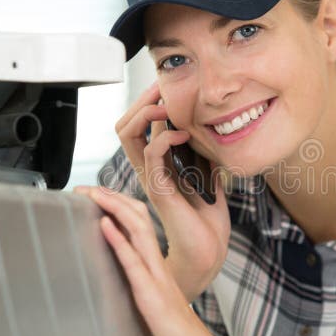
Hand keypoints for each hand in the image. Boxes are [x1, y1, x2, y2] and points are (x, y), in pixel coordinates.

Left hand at [94, 189, 226, 335]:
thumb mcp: (146, 307)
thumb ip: (131, 289)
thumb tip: (108, 283)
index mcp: (155, 267)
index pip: (137, 225)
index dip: (117, 206)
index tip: (94, 194)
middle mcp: (157, 266)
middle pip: (137, 219)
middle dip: (111, 199)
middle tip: (86, 186)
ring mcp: (156, 279)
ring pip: (137, 232)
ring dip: (113, 209)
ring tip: (94, 193)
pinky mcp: (152, 296)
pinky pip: (134, 263)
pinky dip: (118, 241)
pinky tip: (104, 226)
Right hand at [109, 81, 231, 300]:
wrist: (207, 250)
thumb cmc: (206, 216)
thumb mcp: (206, 173)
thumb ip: (201, 151)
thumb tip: (210, 125)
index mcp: (156, 164)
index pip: (137, 125)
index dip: (147, 102)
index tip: (166, 86)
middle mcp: (148, 169)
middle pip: (125, 125)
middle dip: (141, 100)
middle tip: (161, 87)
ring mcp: (151, 178)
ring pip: (128, 135)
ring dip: (146, 112)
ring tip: (167, 105)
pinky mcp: (161, 190)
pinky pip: (150, 155)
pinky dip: (164, 137)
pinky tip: (183, 134)